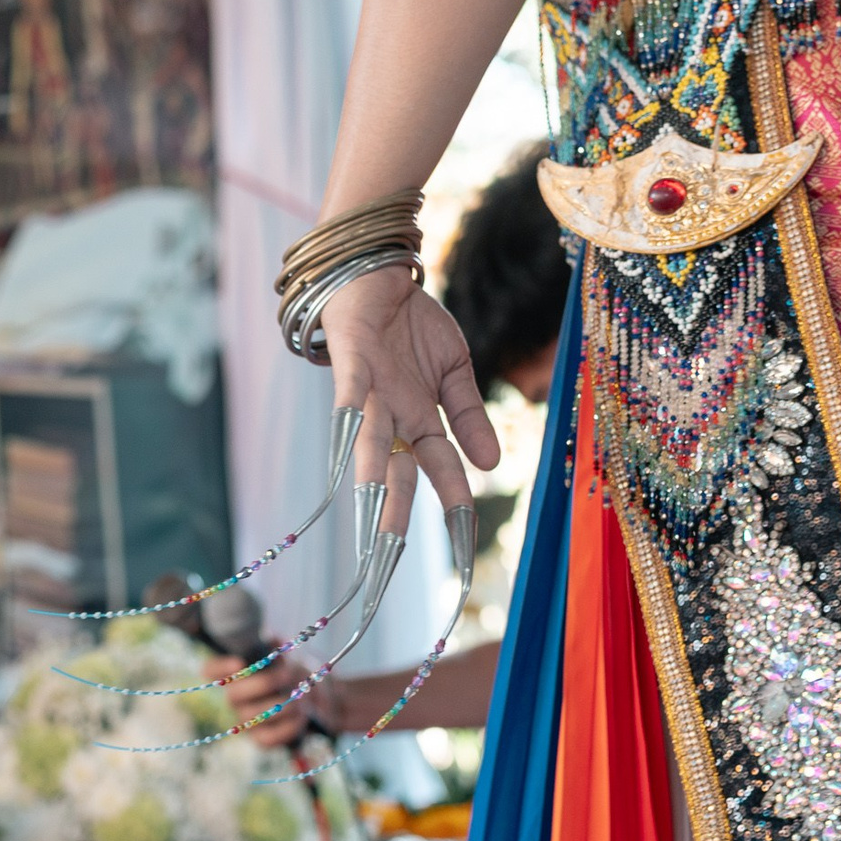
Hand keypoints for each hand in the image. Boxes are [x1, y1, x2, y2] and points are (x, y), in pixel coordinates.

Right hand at [206, 652, 329, 748]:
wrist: (302, 698)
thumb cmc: (285, 671)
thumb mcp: (279, 655)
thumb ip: (272, 647)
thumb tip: (272, 640)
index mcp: (233, 674)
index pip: (210, 670)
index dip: (219, 667)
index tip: (239, 661)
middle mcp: (234, 698)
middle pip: (235, 695)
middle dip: (264, 683)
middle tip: (287, 674)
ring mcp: (245, 720)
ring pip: (256, 716)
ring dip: (283, 705)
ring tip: (301, 698)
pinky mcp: (260, 738)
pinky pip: (270, 738)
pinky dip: (290, 726)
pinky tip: (301, 715)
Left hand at [318, 267, 499, 535]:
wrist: (377, 274)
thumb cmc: (410, 325)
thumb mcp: (455, 370)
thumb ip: (468, 416)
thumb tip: (492, 465)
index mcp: (421, 420)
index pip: (442, 474)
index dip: (455, 509)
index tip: (465, 551)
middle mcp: (393, 416)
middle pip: (397, 475)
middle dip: (396, 519)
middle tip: (390, 565)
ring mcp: (371, 394)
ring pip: (372, 447)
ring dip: (376, 484)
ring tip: (374, 524)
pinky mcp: (352, 365)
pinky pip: (349, 398)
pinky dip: (349, 423)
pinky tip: (348, 449)